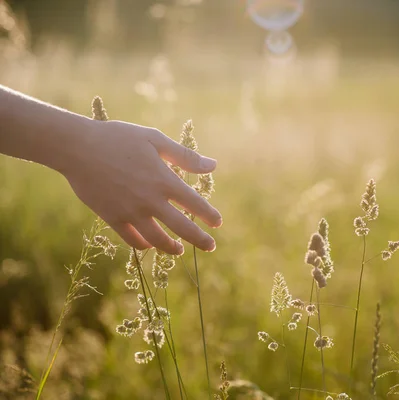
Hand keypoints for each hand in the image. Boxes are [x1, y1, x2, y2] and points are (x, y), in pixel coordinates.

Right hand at [62, 119, 221, 254]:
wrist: (76, 147)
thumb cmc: (118, 138)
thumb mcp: (155, 139)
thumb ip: (185, 156)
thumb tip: (213, 166)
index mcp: (163, 180)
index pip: (195, 204)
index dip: (209, 215)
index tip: (218, 223)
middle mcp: (150, 200)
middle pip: (182, 228)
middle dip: (200, 239)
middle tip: (211, 246)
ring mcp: (130, 212)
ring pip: (157, 240)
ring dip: (172, 248)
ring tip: (180, 250)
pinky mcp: (112, 218)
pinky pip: (132, 239)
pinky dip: (144, 245)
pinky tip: (151, 245)